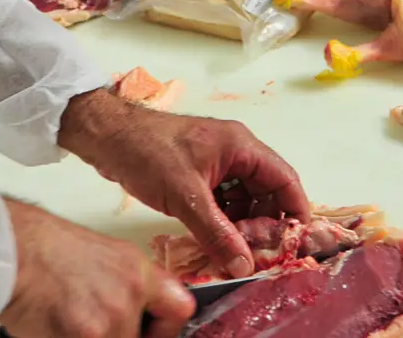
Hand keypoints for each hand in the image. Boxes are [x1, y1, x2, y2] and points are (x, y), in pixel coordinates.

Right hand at [0, 199, 193, 337]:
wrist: (10, 249)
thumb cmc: (42, 249)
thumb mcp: (100, 256)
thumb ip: (123, 286)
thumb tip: (129, 318)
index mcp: (137, 270)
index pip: (181, 309)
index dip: (165, 331)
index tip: (150, 334)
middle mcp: (130, 293)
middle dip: (119, 337)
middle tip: (96, 330)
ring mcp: (110, 318)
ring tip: (66, 325)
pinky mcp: (87, 337)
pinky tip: (53, 330)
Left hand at [58, 89, 312, 280]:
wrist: (106, 137)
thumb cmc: (147, 152)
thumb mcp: (186, 197)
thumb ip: (217, 233)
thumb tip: (243, 265)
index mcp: (241, 146)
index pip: (284, 179)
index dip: (294, 211)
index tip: (296, 242)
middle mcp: (235, 152)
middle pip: (266, 193)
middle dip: (265, 224)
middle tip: (256, 254)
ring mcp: (216, 163)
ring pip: (244, 200)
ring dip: (243, 226)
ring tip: (234, 251)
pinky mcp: (199, 175)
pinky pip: (223, 201)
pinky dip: (224, 221)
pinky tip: (215, 241)